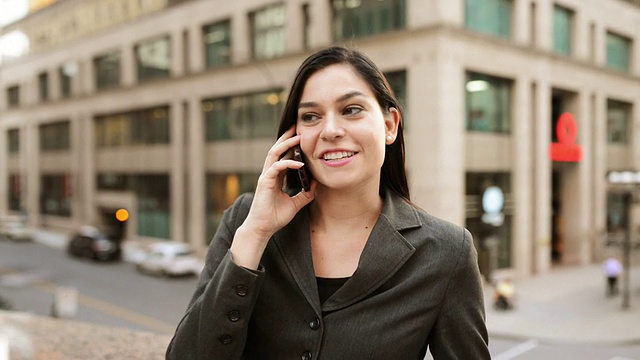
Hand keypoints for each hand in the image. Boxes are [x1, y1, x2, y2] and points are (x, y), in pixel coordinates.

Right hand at [231, 127, 315, 267]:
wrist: (262, 229)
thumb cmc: (275, 217)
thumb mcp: (295, 204)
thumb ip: (305, 194)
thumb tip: (317, 184)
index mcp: (275, 177)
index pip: (282, 155)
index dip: (290, 145)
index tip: (300, 136)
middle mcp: (269, 174)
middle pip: (276, 149)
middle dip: (286, 137)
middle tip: (297, 126)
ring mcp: (266, 177)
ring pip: (274, 154)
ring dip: (286, 144)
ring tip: (298, 137)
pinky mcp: (265, 182)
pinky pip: (276, 167)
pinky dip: (287, 163)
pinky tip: (299, 163)